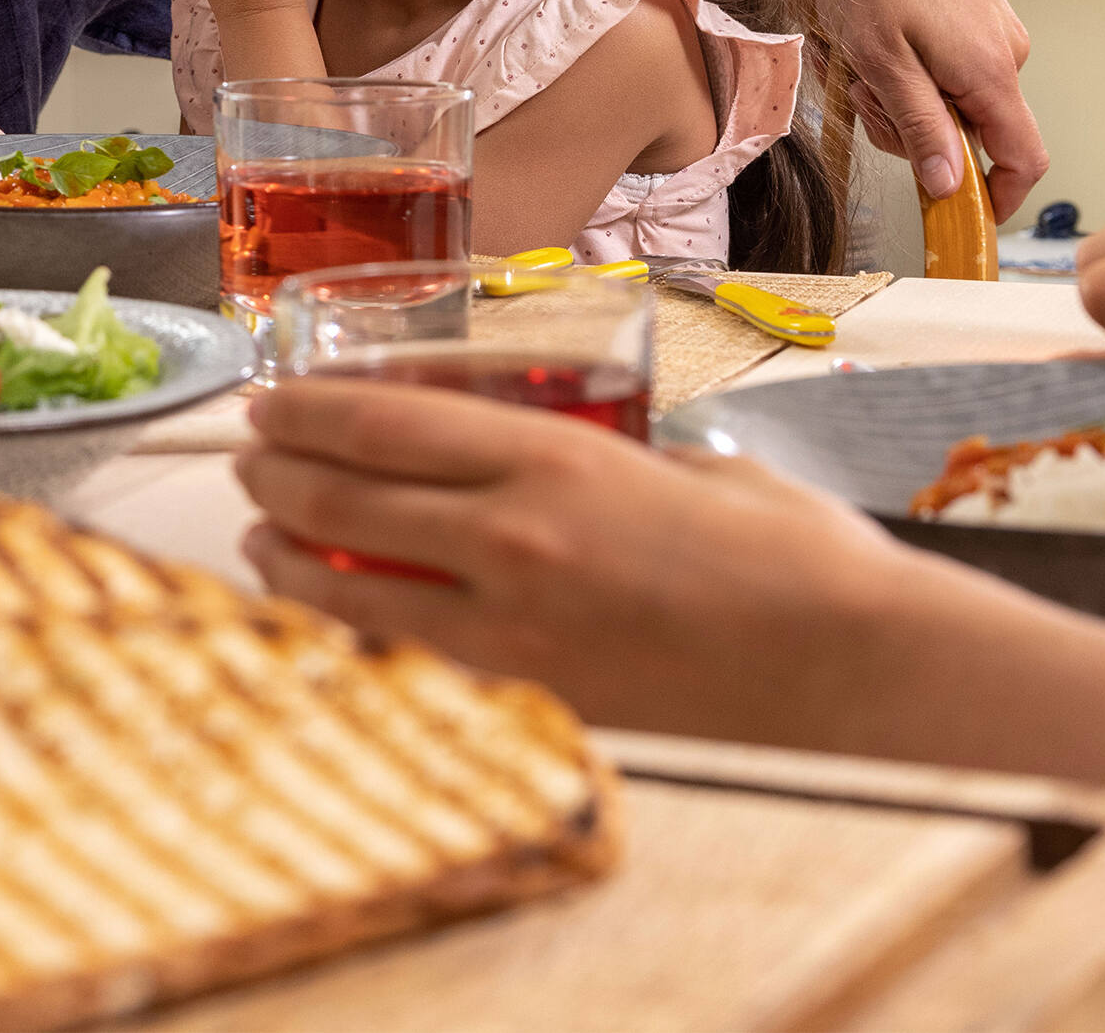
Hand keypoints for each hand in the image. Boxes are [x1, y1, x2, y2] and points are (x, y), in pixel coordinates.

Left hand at [231, 376, 1026, 733]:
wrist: (859, 670)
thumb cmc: (798, 559)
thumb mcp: (695, 465)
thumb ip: (620, 457)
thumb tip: (591, 458)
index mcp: (553, 460)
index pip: (381, 424)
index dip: (303, 413)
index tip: (265, 404)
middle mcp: (514, 539)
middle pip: (342, 501)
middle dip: (272, 477)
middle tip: (246, 463)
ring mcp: (517, 630)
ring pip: (354, 590)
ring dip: (286, 561)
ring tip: (256, 540)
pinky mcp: (537, 700)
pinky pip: (413, 661)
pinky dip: (354, 634)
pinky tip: (333, 621)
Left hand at [771, 0, 1045, 216]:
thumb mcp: (882, 58)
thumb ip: (919, 124)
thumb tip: (948, 186)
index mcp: (991, 74)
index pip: (1023, 160)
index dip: (995, 197)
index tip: (952, 212)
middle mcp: (1006, 57)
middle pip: (966, 133)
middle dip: (907, 126)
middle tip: (859, 87)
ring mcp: (993, 35)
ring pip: (944, 99)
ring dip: (895, 91)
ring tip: (860, 48)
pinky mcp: (975, 18)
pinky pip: (940, 66)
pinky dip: (901, 62)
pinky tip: (870, 34)